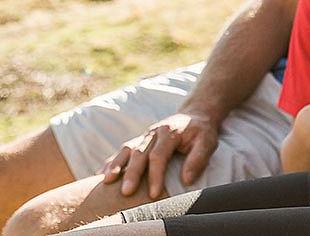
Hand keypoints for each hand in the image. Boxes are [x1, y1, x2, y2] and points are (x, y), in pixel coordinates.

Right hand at [99, 110, 221, 198]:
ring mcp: (144, 136)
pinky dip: (112, 163)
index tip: (154, 194)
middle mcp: (153, 133)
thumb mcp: (208, 142)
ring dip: (116, 166)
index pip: (159, 156)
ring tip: (106, 182)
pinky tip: (102, 176)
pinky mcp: (139, 141)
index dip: (155, 176)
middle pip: (138, 154)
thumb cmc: (201, 131)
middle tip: (126, 193)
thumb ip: (198, 159)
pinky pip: (122, 151)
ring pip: (126, 150)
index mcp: (169, 132)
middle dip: (131, 174)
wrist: (194, 115)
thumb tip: (186, 180)